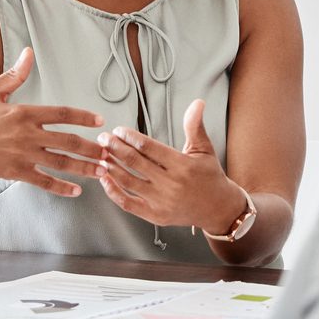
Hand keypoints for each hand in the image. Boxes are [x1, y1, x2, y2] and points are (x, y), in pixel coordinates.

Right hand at [0, 48, 105, 196]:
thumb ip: (14, 76)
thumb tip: (28, 52)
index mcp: (23, 112)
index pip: (63, 114)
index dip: (84, 118)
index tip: (100, 122)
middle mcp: (26, 134)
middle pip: (68, 141)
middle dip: (92, 148)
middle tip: (110, 153)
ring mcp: (21, 155)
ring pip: (60, 163)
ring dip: (84, 168)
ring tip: (102, 172)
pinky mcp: (14, 172)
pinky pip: (43, 181)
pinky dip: (61, 187)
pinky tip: (75, 191)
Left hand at [96, 99, 245, 231]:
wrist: (218, 209)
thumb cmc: (210, 176)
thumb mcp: (204, 149)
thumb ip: (195, 126)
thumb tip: (197, 103)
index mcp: (182, 165)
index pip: (148, 147)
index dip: (129, 136)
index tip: (118, 130)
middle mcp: (171, 184)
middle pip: (135, 162)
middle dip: (115, 148)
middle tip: (103, 139)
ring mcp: (162, 202)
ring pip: (128, 181)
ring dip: (111, 166)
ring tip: (101, 155)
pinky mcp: (155, 216)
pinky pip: (128, 203)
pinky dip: (113, 191)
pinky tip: (105, 179)